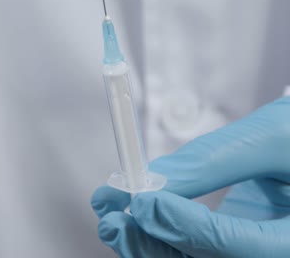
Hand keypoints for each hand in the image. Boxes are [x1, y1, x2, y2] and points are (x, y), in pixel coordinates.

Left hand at [91, 97, 289, 257]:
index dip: (183, 224)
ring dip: (146, 243)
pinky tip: (131, 217)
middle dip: (152, 243)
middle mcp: (278, 254)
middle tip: (110, 215)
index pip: (237, 245)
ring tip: (109, 216)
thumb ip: (216, 157)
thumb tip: (154, 177)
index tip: (142, 197)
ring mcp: (257, 252)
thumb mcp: (276, 136)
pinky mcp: (241, 246)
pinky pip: (195, 252)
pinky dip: (159, 237)